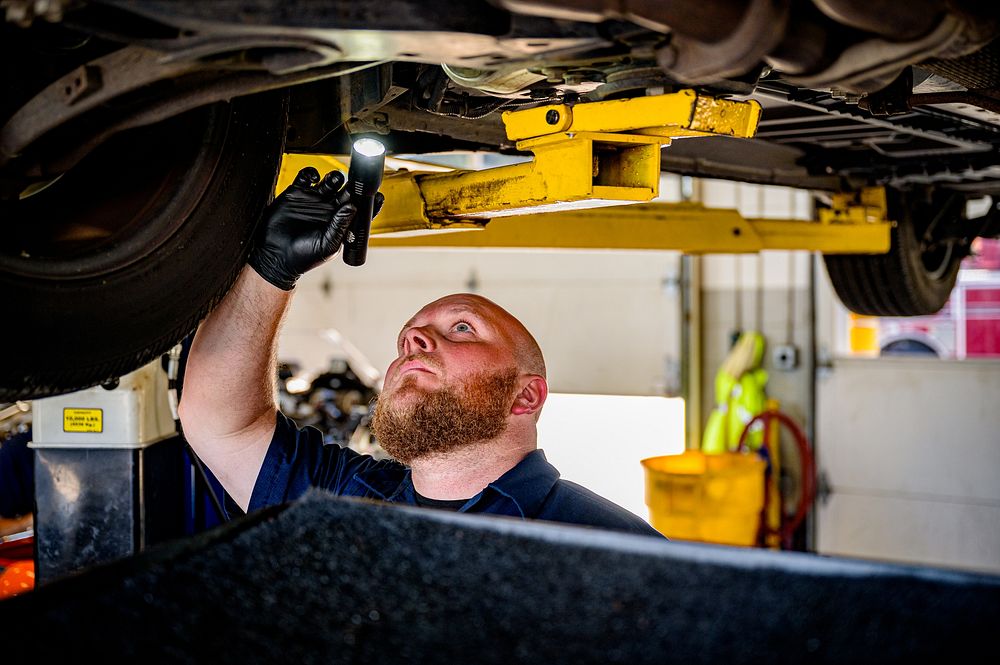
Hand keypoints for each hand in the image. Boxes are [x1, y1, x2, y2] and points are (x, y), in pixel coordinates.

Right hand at [250, 167, 372, 289]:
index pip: (360, 210)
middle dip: (352, 185)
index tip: (377, 195)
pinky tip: (314, 178)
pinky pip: (307, 176)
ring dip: (335, 177)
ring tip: (335, 181)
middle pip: (347, 190)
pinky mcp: (297, 193)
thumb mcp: (327, 245)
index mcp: (341, 223)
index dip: (369, 202)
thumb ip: (339, 226)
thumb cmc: (303, 257)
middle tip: (355, 181)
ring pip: (330, 181)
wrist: (275, 256)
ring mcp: (315, 200)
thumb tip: (352, 207)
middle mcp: (330, 209)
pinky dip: (312, 172)